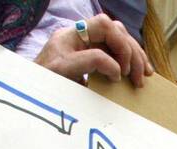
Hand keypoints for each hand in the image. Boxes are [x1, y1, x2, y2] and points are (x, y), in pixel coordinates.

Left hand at [35, 13, 151, 86]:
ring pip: (119, 39)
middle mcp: (80, 36)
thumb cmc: (43, 83)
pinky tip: (138, 72)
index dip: (119, 47)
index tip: (121, 73)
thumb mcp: (63, 71)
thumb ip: (89, 63)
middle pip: (115, 31)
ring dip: (135, 55)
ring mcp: (87, 46)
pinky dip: (130, 61)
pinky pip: (116, 52)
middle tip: (138, 77)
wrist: (32, 94)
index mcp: (71, 35)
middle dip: (132, 52)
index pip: (104, 26)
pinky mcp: (92, 58)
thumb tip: (116, 70)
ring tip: (144, 75)